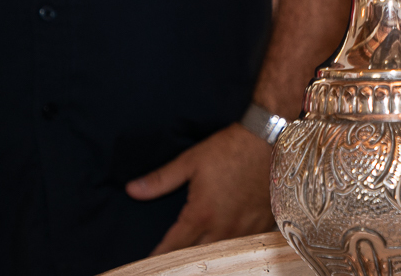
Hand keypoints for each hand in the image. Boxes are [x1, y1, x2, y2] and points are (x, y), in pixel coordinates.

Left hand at [126, 124, 274, 255]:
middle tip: (172, 262)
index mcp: (201, 214)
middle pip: (199, 256)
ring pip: (223, 253)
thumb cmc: (229, 148)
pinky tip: (228, 245)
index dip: (159, 257)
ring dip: (210, 255)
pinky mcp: (264, 221)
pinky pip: (246, 244)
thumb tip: (132, 190)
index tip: (148, 265)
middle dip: (184, 261)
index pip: (174, 247)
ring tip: (198, 259)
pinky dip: (234, 247)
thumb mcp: (191, 161)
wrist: (269, 137)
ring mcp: (246, 226)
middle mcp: (224, 226)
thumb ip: (160, 180)